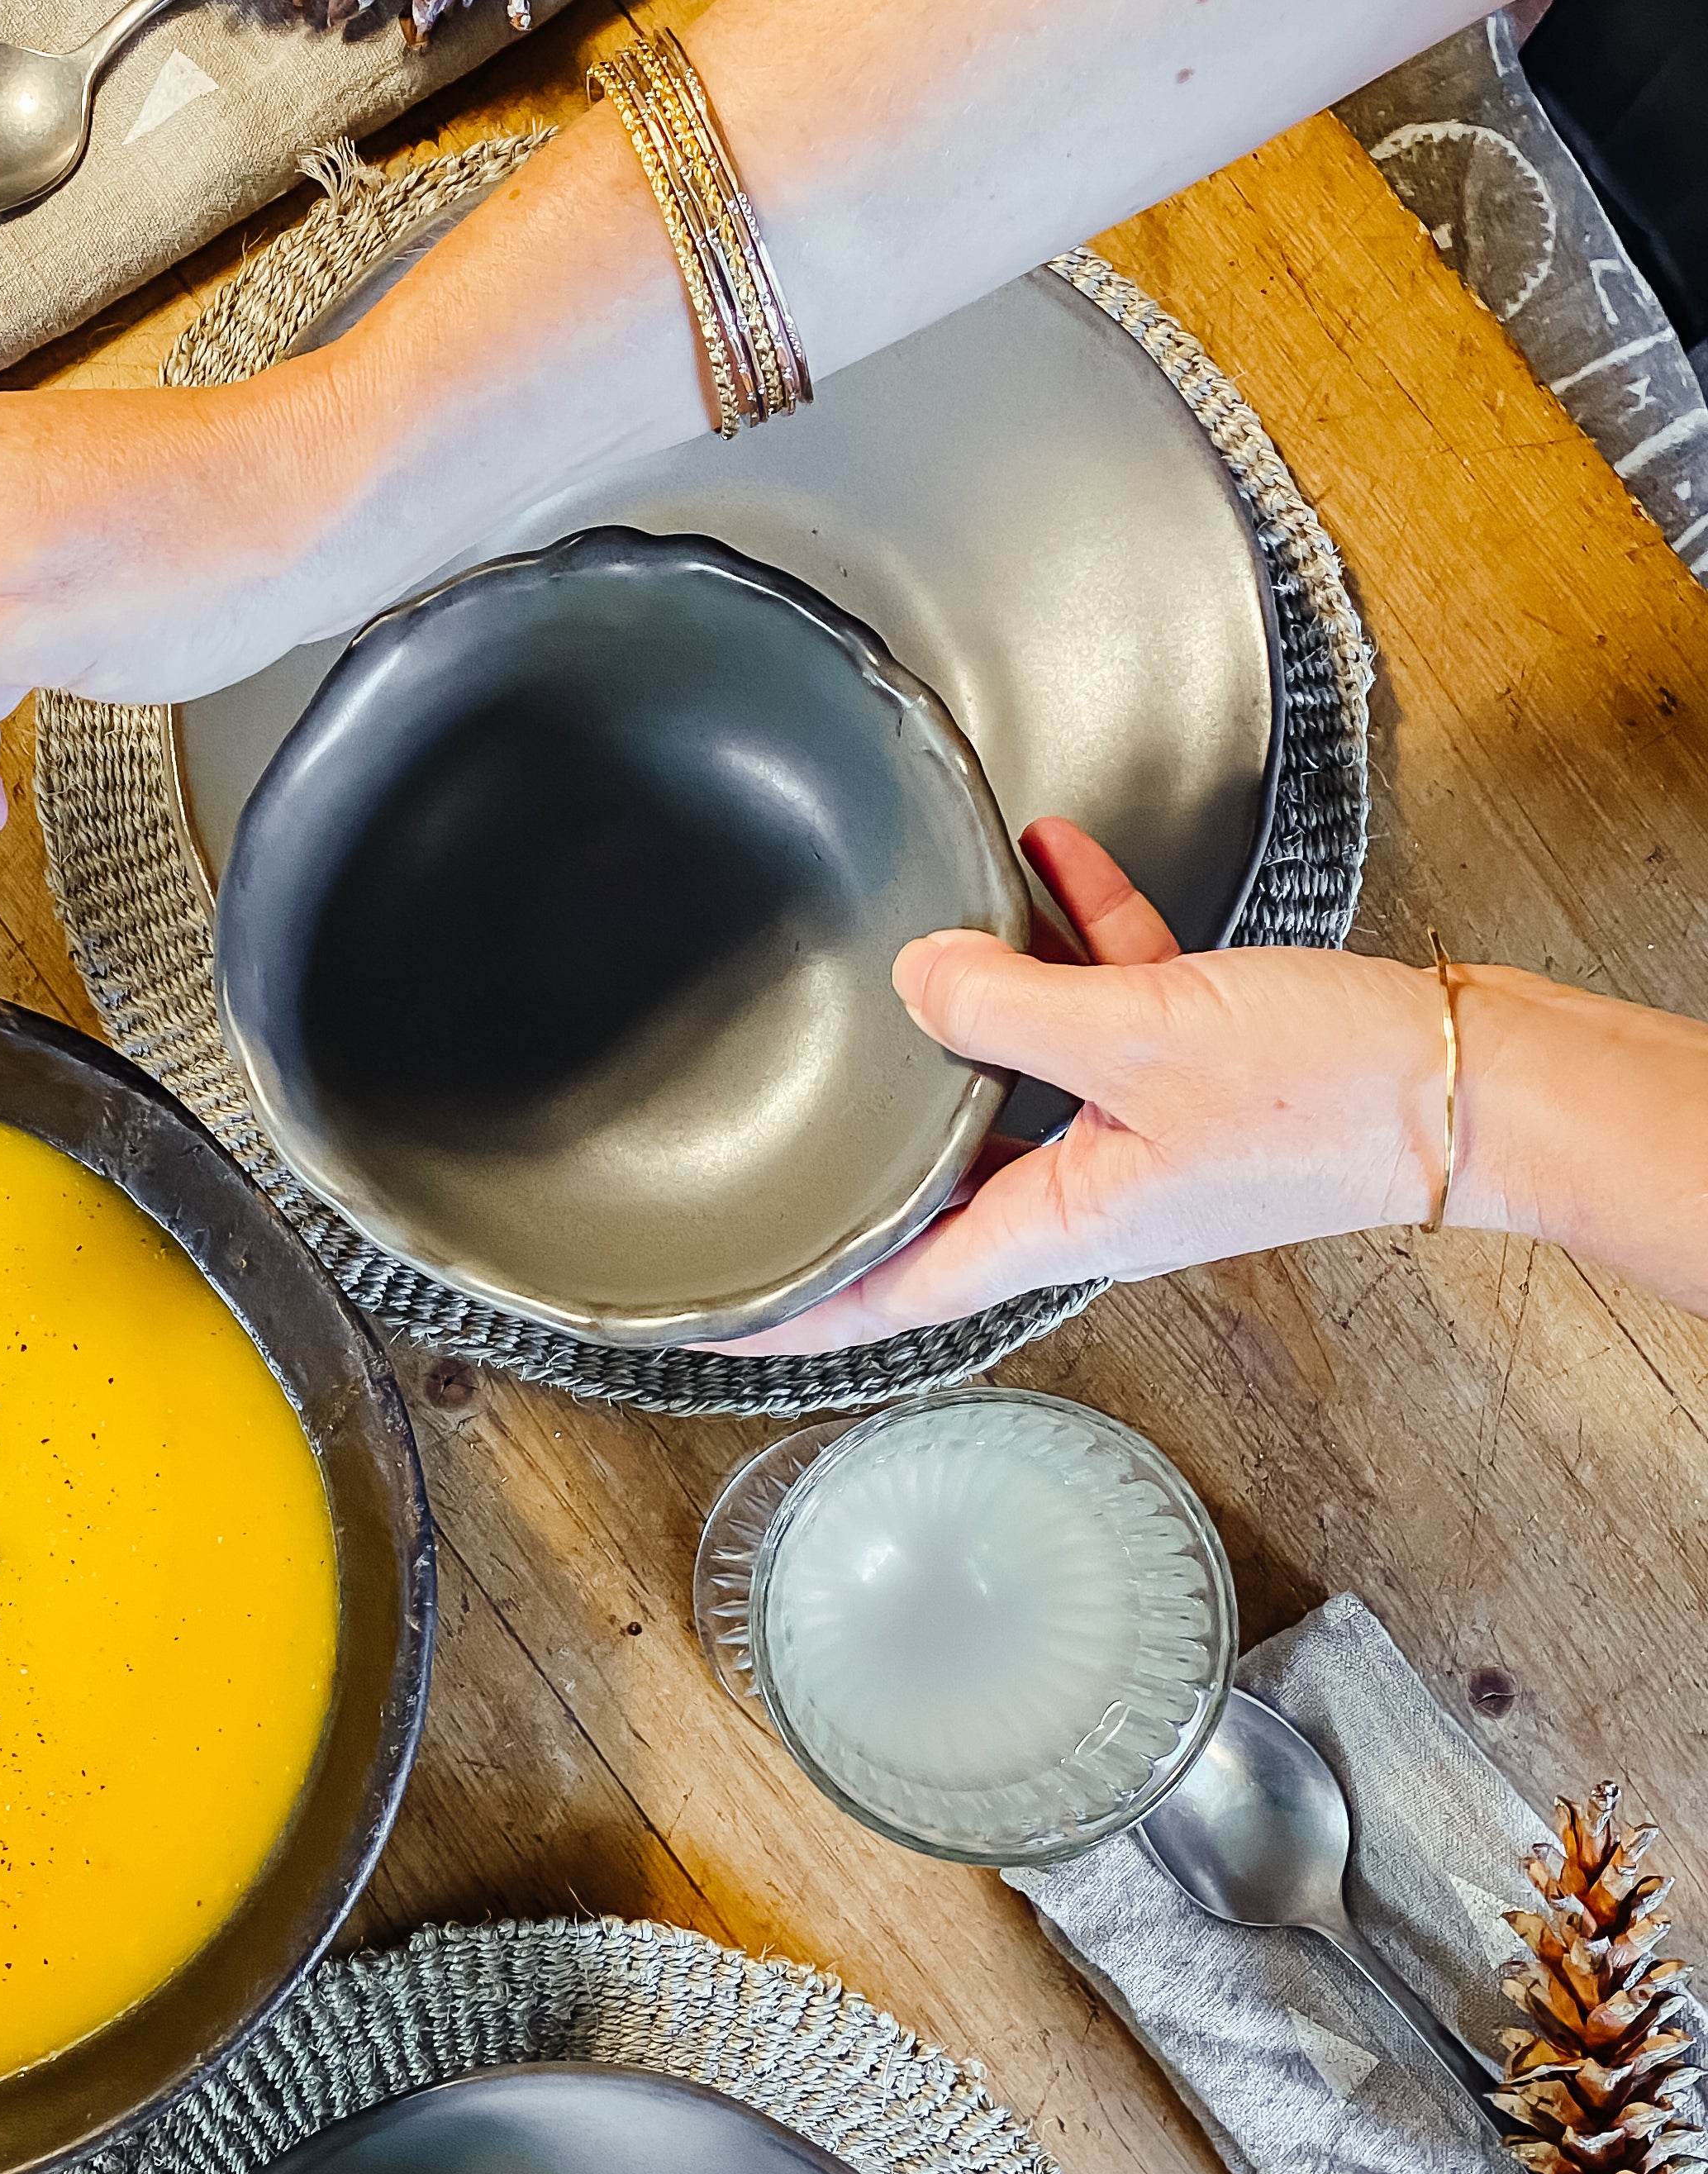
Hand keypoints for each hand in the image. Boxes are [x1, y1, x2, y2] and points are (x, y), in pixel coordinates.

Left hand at [714, 818, 1451, 1352]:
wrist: (1469, 1077)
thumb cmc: (1329, 1095)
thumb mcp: (1144, 1036)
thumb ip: (1012, 1003)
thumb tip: (913, 980)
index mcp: (1060, 1224)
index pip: (887, 1291)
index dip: (792, 1309)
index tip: (704, 1315)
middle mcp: (1089, 1195)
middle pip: (939, 1178)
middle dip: (866, 1140)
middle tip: (774, 1114)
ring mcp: (1141, 1134)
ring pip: (1021, 1071)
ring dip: (974, 1001)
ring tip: (916, 931)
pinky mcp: (1194, 1072)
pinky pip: (1104, 1003)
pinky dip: (1072, 936)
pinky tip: (1047, 858)